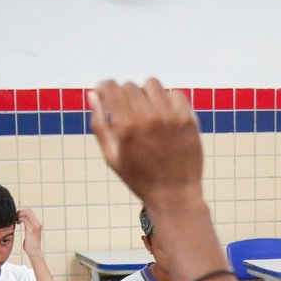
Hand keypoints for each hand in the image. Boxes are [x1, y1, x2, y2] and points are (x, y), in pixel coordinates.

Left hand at [18, 207, 44, 257]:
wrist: (34, 252)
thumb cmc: (31, 245)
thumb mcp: (29, 233)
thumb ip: (27, 227)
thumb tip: (20, 223)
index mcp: (38, 223)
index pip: (30, 212)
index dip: (23, 211)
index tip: (17, 216)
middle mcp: (38, 223)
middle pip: (29, 210)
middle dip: (20, 212)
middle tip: (15, 217)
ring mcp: (35, 225)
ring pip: (26, 213)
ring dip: (19, 215)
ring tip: (16, 220)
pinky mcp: (31, 228)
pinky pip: (24, 219)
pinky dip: (19, 219)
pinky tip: (17, 223)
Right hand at [87, 79, 202, 206]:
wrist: (174, 195)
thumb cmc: (139, 178)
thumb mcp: (111, 156)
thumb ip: (99, 124)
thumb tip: (92, 94)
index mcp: (126, 126)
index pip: (111, 87)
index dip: (105, 87)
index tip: (105, 92)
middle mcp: (148, 117)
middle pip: (130, 86)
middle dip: (124, 95)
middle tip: (127, 112)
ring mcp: (170, 117)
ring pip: (152, 84)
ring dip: (145, 93)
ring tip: (146, 110)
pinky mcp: (188, 119)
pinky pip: (174, 93)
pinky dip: (167, 100)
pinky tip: (164, 115)